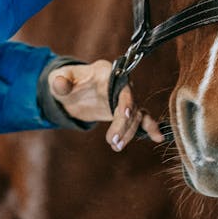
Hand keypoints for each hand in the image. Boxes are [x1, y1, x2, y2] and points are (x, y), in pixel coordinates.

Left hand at [48, 60, 164, 150]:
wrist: (72, 91)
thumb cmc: (66, 81)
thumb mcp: (59, 80)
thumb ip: (60, 82)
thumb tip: (60, 84)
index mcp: (106, 71)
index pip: (121, 86)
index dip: (125, 101)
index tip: (125, 115)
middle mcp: (120, 83)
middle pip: (130, 103)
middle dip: (124, 124)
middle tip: (113, 142)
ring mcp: (124, 97)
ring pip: (136, 115)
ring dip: (129, 132)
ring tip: (116, 146)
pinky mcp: (125, 111)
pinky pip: (140, 119)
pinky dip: (149, 128)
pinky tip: (158, 137)